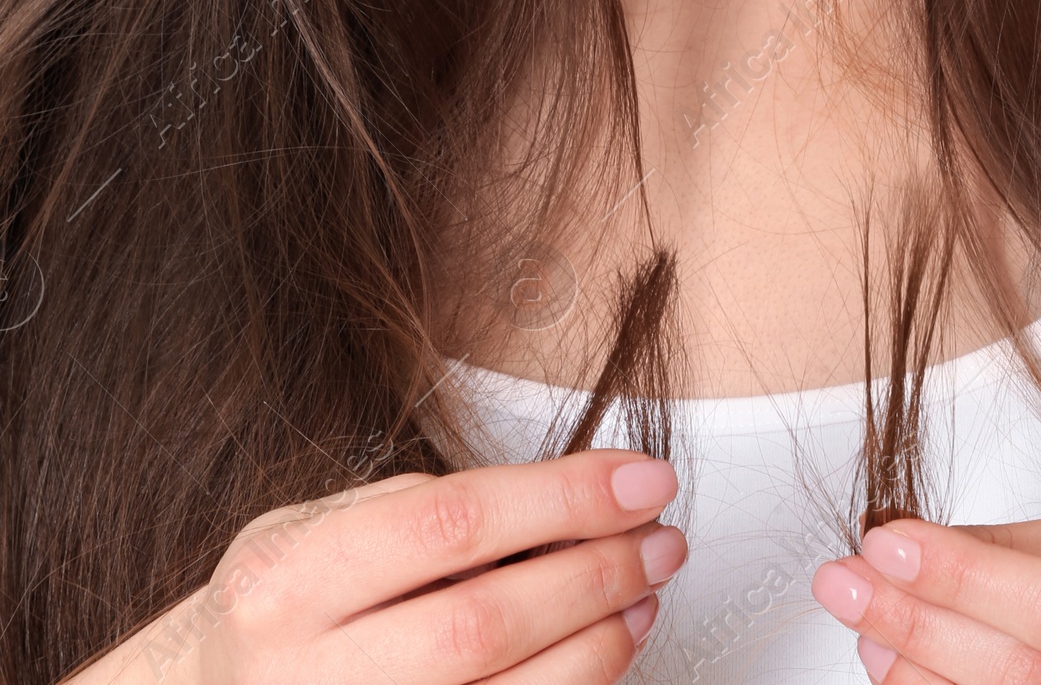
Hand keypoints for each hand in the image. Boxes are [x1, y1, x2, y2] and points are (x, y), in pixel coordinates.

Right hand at [67, 448, 685, 683]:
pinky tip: (601, 659)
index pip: (451, 524)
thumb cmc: (276, 610)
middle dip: (594, 575)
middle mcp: (305, 673)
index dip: (562, 498)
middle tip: (662, 539)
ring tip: (642, 595)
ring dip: (596, 647)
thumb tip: (559, 503)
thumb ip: (415, 516)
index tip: (642, 479)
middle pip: (485, 623)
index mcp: (287, 580)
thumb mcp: (310, 531)